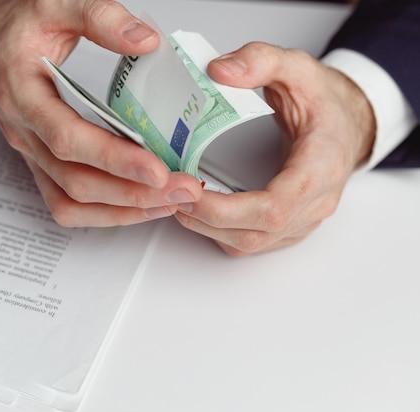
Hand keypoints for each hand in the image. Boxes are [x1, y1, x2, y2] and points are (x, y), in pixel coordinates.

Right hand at [0, 0, 202, 226]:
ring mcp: (31, 155)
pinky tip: (139, 206)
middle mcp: (24, 134)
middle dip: (133, 192)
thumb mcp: (53, 5)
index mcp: (22, 95)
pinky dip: (104, 213)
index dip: (113, 158)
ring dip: (123, 209)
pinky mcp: (41, 165)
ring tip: (169, 202)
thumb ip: (98, 16)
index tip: (157, 169)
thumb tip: (145, 41)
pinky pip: (67, 204)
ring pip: (72, 201)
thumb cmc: (16, 29)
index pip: (67, 138)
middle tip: (182, 190)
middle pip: (76, 181)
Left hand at [175, 42, 375, 255]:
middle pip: (256, 233)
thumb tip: (219, 72)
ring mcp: (305, 220)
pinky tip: (200, 209)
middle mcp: (316, 202)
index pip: (274, 208)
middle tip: (171, 193)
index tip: (190, 192)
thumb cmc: (325, 102)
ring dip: (207, 228)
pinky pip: (252, 242)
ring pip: (251, 244)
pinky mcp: (291, 228)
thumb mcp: (297, 67)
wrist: (347, 124)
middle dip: (206, 219)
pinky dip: (220, 231)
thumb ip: (261, 60)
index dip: (227, 209)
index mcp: (322, 166)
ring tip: (178, 200)